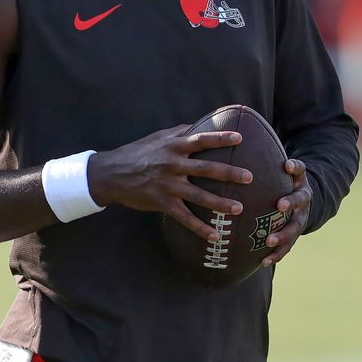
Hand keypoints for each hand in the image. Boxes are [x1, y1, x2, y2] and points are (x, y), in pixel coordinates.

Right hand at [88, 124, 251, 241]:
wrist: (111, 174)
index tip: (240, 137)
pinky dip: (200, 228)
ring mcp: (168, 185)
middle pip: (206, 169)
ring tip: (239, 209)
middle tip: (250, 177)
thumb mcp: (157, 138)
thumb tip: (199, 125)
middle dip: (229, 173)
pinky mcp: (162, 203)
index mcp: (173, 146)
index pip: (201, 139)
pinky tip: (215, 236)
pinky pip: (185, 218)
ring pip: (199, 196)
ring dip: (220, 203)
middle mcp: (173, 165)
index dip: (220, 138)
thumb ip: (179, 132)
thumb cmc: (136, 153)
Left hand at [262, 159, 311, 266]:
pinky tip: (263, 261)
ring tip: (269, 241)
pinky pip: (286, 247)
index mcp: (299, 181)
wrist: (301, 202)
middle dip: (291, 203)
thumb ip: (267, 158)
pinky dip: (276, 254)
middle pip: (301, 201)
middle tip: (280, 205)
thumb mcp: (281, 169)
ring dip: (283, 235)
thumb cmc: (282, 181)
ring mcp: (300, 219)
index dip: (295, 168)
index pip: (300, 170)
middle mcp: (303, 200)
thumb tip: (240, 139)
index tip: (287, 165)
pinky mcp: (294, 235)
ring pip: (295, 228)